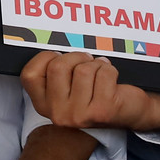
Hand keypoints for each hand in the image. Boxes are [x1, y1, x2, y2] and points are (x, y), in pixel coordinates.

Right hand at [20, 50, 159, 133]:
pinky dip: (110, 69)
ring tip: (100, 72)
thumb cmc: (96, 93)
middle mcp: (58, 114)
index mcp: (44, 106)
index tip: (61, 58)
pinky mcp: (102, 111)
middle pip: (57, 67)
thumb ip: (55, 71)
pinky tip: (112, 79)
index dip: (46, 58)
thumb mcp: (67, 87)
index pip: (30, 74)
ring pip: (83, 70)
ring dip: (95, 64)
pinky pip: (103, 73)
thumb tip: (55, 44)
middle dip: (76, 57)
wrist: (129, 113)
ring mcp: (79, 115)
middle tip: (86, 61)